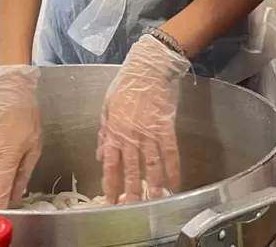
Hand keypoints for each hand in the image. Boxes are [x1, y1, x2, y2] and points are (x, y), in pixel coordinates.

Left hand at [98, 34, 189, 203]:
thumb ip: (104, 132)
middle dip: (131, 191)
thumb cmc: (126, 83)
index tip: (111, 199)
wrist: (149, 67)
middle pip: (130, 169)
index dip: (111, 183)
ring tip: (154, 201)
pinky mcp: (166, 127)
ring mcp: (149, 132)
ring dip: (153, 185)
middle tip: (132, 208)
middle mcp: (131, 135)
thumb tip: (100, 154)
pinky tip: (175, 182)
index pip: (110, 163)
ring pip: (151, 165)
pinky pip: (170, 152)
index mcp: (114, 130)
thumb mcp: (107, 105)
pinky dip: (173, 168)